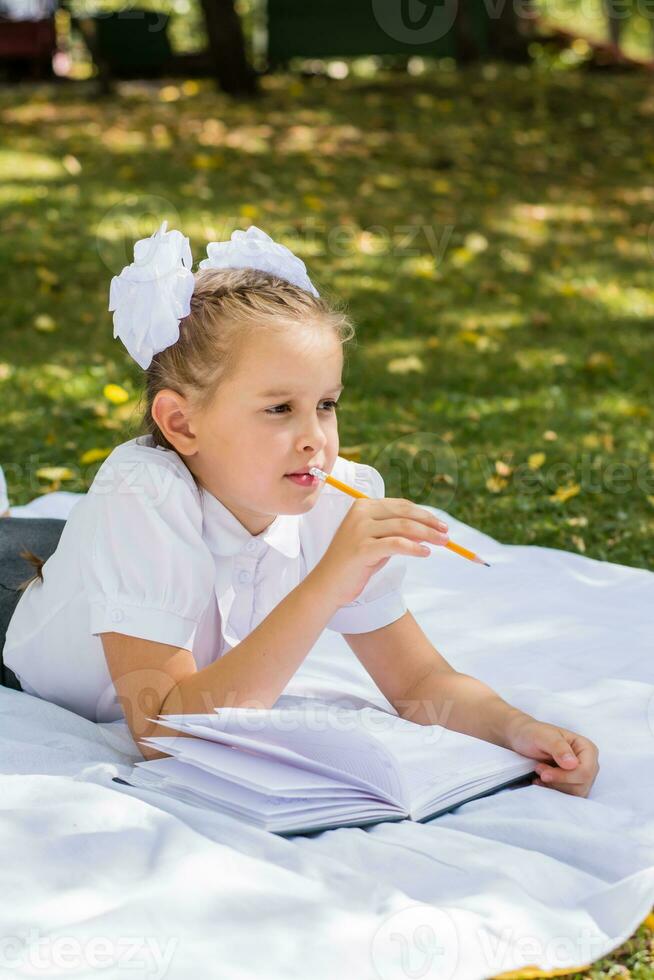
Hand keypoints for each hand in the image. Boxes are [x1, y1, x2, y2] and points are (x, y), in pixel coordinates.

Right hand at [314, 496, 449, 606]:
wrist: (328, 585)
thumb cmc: (355, 564)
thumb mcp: (377, 543)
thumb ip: (396, 532)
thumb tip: (427, 530)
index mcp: (363, 506)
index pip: (401, 506)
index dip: (424, 514)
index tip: (441, 525)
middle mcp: (361, 514)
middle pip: (404, 513)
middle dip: (430, 522)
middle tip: (447, 534)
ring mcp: (360, 530)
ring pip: (404, 527)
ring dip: (427, 534)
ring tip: (443, 543)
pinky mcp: (362, 548)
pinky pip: (397, 544)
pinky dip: (415, 548)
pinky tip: (426, 553)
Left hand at [505, 715, 598, 797]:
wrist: (523, 740)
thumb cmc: (534, 734)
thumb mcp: (543, 736)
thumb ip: (558, 747)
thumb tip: (572, 764)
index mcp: (587, 748)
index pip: (585, 771)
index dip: (565, 776)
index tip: (544, 773)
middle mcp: (589, 763)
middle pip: (582, 784)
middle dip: (557, 780)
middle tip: (539, 769)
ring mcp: (581, 776)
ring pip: (575, 793)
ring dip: (554, 785)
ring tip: (539, 773)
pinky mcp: (573, 785)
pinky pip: (568, 796)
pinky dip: (552, 791)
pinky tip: (540, 782)